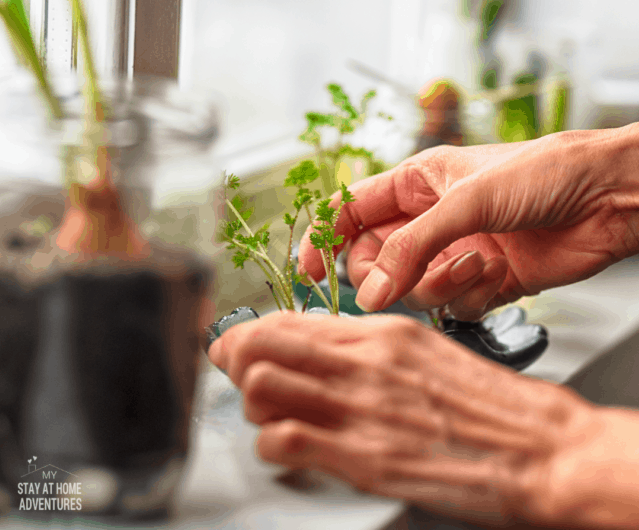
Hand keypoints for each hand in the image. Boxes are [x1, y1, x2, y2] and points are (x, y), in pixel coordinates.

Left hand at [208, 311, 602, 526]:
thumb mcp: (425, 350)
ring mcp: (361, 407)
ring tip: (267, 412)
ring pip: (263, 385)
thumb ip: (371, 348)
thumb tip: (323, 351)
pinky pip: (285, 440)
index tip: (236, 342)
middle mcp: (363, 362)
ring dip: (253, 402)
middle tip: (235, 371)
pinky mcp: (365, 457)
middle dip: (236, 358)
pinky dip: (271, 444)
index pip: (289, 319)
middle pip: (264, 344)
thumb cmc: (487, 401)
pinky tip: (285, 446)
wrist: (541, 447)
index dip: (249, 331)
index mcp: (380, 332)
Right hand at [298, 125, 638, 316]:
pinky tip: (497, 273)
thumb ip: (412, 247)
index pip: (349, 212)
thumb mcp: (466, 201)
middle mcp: (428, 220)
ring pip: (411, 288)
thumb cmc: (544, 173)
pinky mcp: (480, 282)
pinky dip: (470, 295)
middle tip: (403, 278)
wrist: (609, 198)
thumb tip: (369, 291)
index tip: (310, 272)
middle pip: (373, 259)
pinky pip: (451, 304)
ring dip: (438, 283)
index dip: (323, 239)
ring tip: (474, 264)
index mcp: (414, 185)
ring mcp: (452, 252)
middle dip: (386, 274)